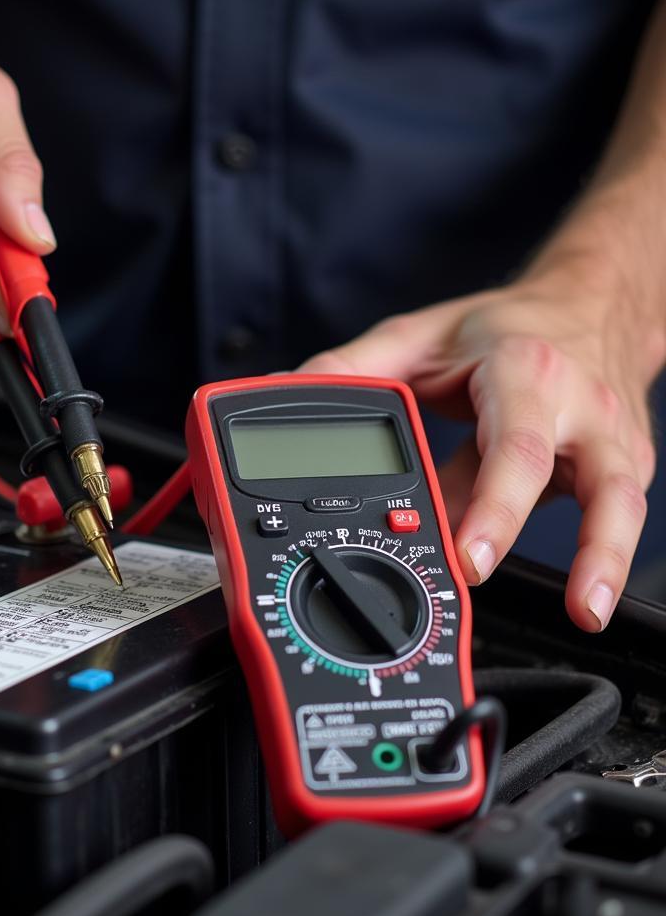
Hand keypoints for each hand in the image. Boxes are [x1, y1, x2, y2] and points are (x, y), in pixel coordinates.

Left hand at [298, 268, 662, 631]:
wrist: (590, 304)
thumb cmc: (502, 327)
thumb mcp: (421, 336)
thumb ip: (355, 368)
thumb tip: (290, 394)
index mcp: (525, 372)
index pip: (513, 446)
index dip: (493, 505)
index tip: (465, 555)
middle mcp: (578, 405)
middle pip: (578, 478)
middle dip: (535, 538)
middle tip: (489, 581)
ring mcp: (610, 437)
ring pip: (623, 504)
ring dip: (605, 563)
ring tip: (584, 611)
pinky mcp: (625, 464)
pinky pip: (618, 512)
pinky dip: (603, 554)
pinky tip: (586, 592)